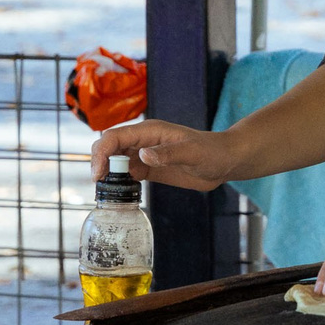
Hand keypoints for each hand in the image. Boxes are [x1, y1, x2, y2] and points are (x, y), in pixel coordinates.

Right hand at [89, 118, 240, 190]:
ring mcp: (145, 155)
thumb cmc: (212, 151)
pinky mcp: (150, 168)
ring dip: (106, 172)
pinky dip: (118, 181)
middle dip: (99, 161)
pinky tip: (118, 192)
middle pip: (110, 146)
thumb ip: (168, 154)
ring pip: (115, 160)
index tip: (99, 173)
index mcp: (150, 131)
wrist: (225, 162)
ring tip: (104, 189)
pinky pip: (126, 172)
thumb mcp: (192, 153)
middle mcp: (143, 141)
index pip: (115, 137)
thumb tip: (143, 156)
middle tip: (99, 182)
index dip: (102, 152)